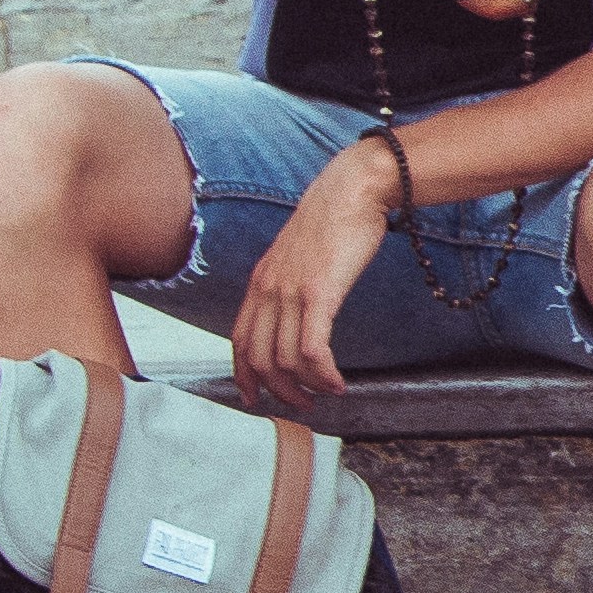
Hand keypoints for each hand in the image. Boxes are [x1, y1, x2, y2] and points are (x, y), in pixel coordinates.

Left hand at [231, 139, 402, 406]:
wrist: (353, 189)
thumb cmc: (334, 218)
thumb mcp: (299, 253)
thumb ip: (290, 280)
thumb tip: (297, 307)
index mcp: (260, 281)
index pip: (240, 340)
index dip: (244, 375)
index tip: (256, 396)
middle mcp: (268, 290)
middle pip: (258, 358)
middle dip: (278, 390)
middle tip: (301, 403)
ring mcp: (291, 292)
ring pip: (285, 359)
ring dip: (305, 386)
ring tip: (328, 392)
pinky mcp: (319, 293)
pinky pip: (311, 348)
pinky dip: (323, 373)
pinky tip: (338, 381)